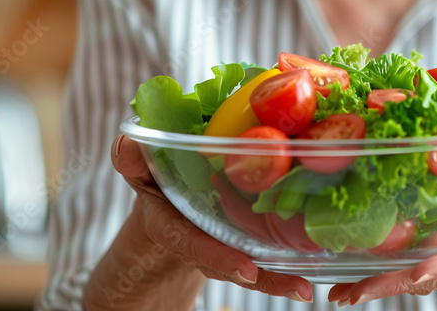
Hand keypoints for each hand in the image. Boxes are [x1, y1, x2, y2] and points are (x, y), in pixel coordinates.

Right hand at [106, 134, 313, 302]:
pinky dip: (283, 271)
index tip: (246, 270)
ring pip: (248, 269)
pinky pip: (260, 260)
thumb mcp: (139, 169)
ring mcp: (219, 247)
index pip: (192, 244)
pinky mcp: (241, 242)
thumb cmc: (155, 180)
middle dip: (260, 278)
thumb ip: (132, 160)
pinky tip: (307, 279)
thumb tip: (129, 147)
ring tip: (305, 289)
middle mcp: (197, 243)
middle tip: (295, 286)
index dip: (217, 257)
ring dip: (278, 279)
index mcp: (171, 226)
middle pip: (229, 266)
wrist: (163, 203)